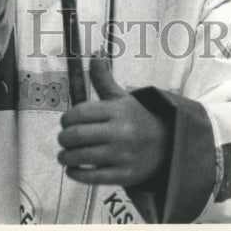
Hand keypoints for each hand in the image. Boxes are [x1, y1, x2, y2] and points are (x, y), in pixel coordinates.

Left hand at [57, 54, 169, 186]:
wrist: (166, 144)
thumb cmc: (137, 118)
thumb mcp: (122, 97)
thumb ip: (104, 79)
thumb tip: (95, 53)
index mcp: (118, 110)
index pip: (80, 113)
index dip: (67, 118)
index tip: (65, 121)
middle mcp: (120, 132)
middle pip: (77, 136)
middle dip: (64, 138)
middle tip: (63, 139)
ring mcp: (122, 155)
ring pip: (81, 157)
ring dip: (65, 156)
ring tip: (64, 155)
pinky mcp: (123, 175)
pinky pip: (91, 177)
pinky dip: (76, 173)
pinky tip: (72, 169)